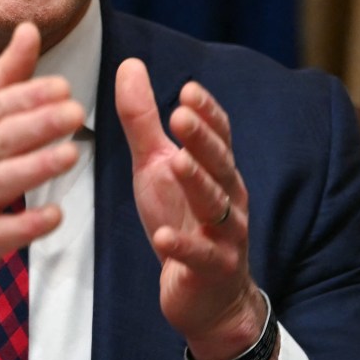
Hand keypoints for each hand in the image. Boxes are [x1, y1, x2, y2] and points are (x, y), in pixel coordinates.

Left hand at [116, 59, 268, 359]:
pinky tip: (164, 236)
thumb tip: (130, 64)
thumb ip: (143, 120)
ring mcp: (226, 235)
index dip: (207, 113)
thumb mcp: (155, 166)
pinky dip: (183, 246)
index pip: (218, 135)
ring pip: (217, 207)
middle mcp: (228, 197)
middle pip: (220, 164)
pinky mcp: (213, 270)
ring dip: (197, 184)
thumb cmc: (182, 219)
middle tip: (181, 116)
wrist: (206, 295)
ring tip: (177, 162)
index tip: (188, 90)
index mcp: (216, 170)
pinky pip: (200, 257)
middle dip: (202, 140)